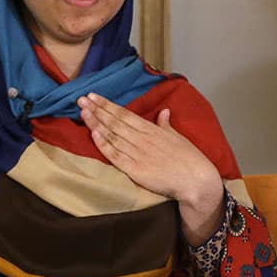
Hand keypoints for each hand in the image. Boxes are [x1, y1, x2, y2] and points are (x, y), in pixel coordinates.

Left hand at [78, 93, 224, 243]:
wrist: (196, 180)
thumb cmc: (190, 159)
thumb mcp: (178, 137)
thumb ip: (166, 125)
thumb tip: (164, 112)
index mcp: (153, 129)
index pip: (125, 114)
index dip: (108, 105)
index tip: (93, 96)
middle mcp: (143, 138)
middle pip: (115, 122)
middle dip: (97, 110)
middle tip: (80, 99)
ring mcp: (138, 153)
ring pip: (113, 135)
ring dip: (96, 123)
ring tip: (83, 112)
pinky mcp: (136, 170)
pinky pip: (116, 155)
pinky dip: (104, 144)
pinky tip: (93, 134)